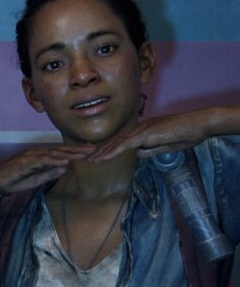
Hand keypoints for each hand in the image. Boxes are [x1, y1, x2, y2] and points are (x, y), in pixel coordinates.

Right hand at [0, 143, 95, 193]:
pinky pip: (43, 160)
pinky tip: (66, 160)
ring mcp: (32, 155)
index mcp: (41, 157)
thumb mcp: (36, 179)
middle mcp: (38, 153)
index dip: (76, 152)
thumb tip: (65, 168)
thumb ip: (50, 173)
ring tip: (84, 153)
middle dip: (78, 149)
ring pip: (54, 153)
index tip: (90, 152)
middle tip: (94, 148)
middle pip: (61, 150)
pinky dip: (55, 159)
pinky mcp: (26, 161)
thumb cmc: (15, 180)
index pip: (61, 153)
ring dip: (70, 153)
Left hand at [89, 111, 211, 161]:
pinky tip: (104, 158)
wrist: (199, 125)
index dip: (109, 149)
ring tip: (91, 160)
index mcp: (144, 130)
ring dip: (103, 152)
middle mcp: (140, 128)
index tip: (98, 156)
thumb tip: (138, 155)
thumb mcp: (165, 147)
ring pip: (118, 142)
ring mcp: (143, 129)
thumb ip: (151, 150)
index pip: (122, 141)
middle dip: (101, 150)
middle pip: (116, 141)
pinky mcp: (146, 133)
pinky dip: (113, 151)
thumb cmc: (186, 135)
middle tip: (88, 158)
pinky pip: (126, 144)